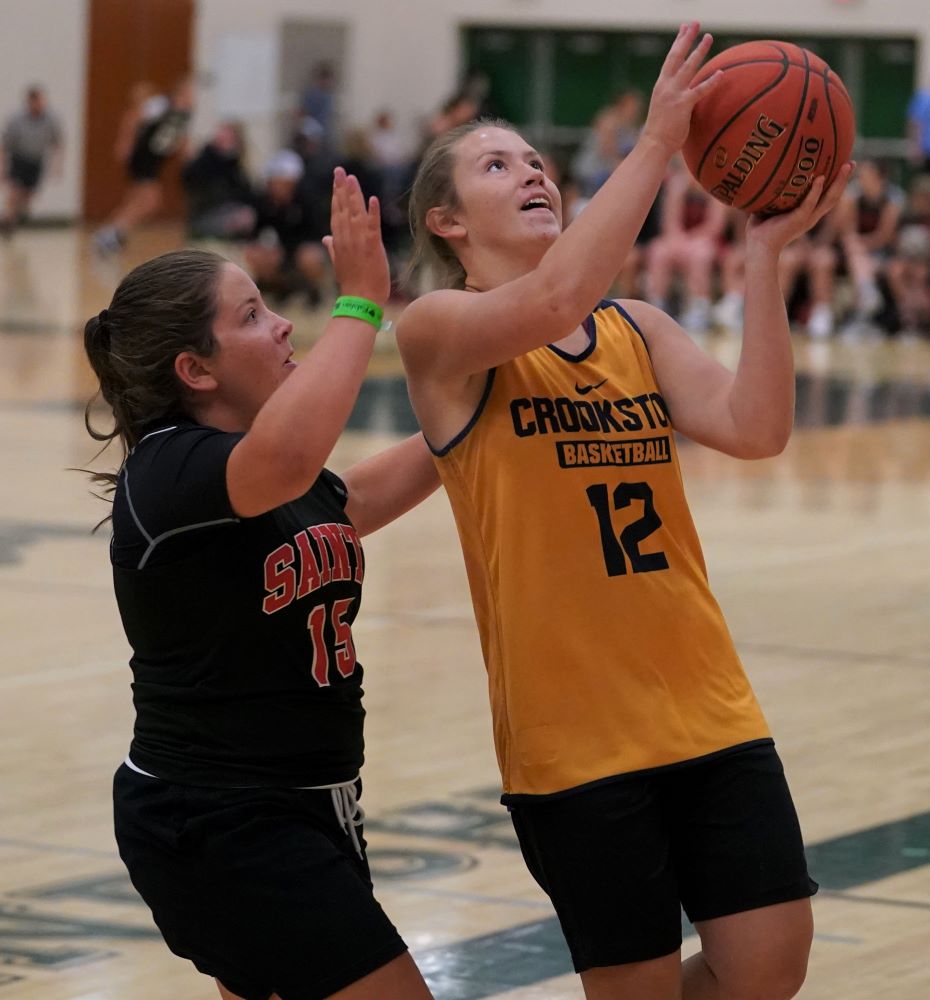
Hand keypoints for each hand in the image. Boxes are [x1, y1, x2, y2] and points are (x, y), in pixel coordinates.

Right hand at [322, 167, 389, 305]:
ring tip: (351, 178)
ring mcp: (359, 242)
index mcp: (339, 241)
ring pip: (355, 213)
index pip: (337, 213)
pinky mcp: (372, 247)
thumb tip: (325, 238)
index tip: (336, 180)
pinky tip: (372, 199)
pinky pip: (372, 226)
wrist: (360, 300)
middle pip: (343, 208)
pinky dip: (372, 212)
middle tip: (340, 170)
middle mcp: (346, 238)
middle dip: (341, 188)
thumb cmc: (352, 284)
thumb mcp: (339, 263)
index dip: (337, 196)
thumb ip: (333, 248)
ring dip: (354, 195)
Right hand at [640, 23, 721, 156]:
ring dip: (699, 51)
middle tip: (695, 24)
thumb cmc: (659, 132)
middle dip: (686, 38)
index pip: (670, 60)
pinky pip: (700, 90)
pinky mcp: (683, 105)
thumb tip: (685, 96)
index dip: (677, 42)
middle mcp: (666, 86)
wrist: (653, 145)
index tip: (684, 28)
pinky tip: (721, 73)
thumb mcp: (664, 109)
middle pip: (676, 56)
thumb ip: (674, 98)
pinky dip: (711, 81)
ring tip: (708, 37)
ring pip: (688, 67)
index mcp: (661, 86)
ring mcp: (674, 94)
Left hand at [745, 163, 854, 254]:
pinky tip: (820, 178)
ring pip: (829, 199)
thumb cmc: (760, 228)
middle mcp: (811, 216)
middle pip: (834, 196)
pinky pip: (809, 204)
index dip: (836, 183)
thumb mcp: (770, 206)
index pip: (826, 197)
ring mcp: (807, 218)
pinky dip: (816, 191)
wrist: (758, 246)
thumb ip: (774, 193)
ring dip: (839, 182)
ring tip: (846, 165)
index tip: (843, 167)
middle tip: (852, 162)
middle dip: (844, 180)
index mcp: (807, 214)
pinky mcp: (799, 220)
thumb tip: (768, 173)